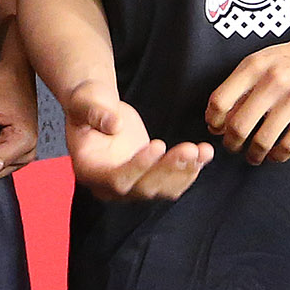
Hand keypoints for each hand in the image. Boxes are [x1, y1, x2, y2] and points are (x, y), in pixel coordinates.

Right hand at [63, 87, 210, 200]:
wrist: (99, 107)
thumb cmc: (87, 102)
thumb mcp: (85, 101)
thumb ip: (95, 113)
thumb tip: (114, 125)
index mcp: (89, 170)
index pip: (116, 179)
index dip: (139, 166)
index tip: (158, 145)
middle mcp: (108, 186)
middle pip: (143, 188)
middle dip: (169, 169)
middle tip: (189, 149)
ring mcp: (130, 185)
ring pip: (162, 189)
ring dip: (185, 171)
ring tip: (203, 151)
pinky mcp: (148, 178)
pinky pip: (171, 183)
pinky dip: (190, 170)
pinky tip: (204, 154)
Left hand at [205, 20, 289, 163]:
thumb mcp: (265, 60)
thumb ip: (242, 85)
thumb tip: (219, 119)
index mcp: (254, 65)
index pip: (219, 100)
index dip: (213, 121)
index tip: (216, 129)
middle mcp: (272, 80)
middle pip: (238, 125)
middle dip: (231, 143)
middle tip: (233, 147)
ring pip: (263, 140)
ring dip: (253, 154)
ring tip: (253, 156)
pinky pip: (289, 145)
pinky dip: (278, 156)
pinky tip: (275, 155)